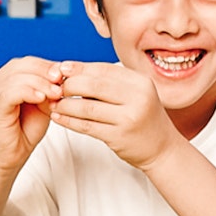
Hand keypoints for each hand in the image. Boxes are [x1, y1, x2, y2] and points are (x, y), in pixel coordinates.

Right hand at [0, 56, 63, 172]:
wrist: (12, 155)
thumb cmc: (26, 129)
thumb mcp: (43, 103)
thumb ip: (48, 88)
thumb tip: (62, 73)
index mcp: (5, 78)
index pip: (28, 62)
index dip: (47, 65)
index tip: (66, 73)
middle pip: (22, 65)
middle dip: (45, 71)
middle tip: (62, 80)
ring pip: (17, 77)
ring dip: (40, 83)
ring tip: (56, 93)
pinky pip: (10, 93)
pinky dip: (28, 92)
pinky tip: (41, 98)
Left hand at [50, 61, 181, 169]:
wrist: (161, 148)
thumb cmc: (143, 118)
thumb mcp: (135, 94)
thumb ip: (111, 82)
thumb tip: (73, 71)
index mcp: (140, 82)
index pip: (104, 69)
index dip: (80, 68)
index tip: (62, 68)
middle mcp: (137, 97)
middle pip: (94, 86)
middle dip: (70, 85)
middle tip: (55, 88)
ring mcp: (129, 118)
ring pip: (87, 107)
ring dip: (65, 105)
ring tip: (53, 104)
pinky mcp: (119, 136)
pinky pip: (87, 126)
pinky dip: (69, 121)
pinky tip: (58, 118)